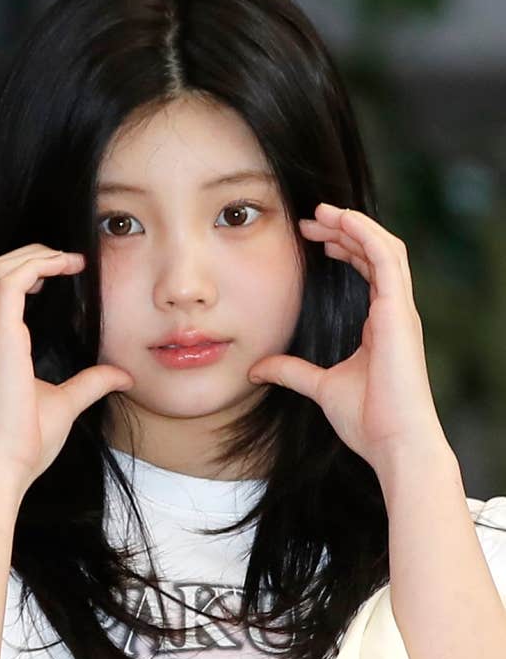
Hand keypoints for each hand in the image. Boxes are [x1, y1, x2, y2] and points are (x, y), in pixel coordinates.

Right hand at [0, 244, 133, 494]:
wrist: (2, 466)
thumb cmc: (24, 443)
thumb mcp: (66, 404)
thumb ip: (91, 383)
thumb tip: (122, 375)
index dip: (24, 273)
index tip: (60, 273)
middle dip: (27, 255)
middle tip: (65, 259)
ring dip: (31, 256)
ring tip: (66, 260)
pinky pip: (9, 283)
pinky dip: (34, 266)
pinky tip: (63, 268)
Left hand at [248, 203, 446, 472]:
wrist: (394, 445)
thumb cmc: (369, 421)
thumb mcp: (319, 387)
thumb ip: (291, 372)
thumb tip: (257, 369)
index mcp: (382, 324)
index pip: (368, 270)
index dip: (344, 247)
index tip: (313, 239)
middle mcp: (395, 312)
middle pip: (374, 252)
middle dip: (344, 230)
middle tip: (309, 221)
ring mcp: (400, 311)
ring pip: (384, 248)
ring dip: (353, 225)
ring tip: (322, 213)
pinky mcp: (399, 313)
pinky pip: (386, 259)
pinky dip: (365, 234)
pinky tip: (341, 221)